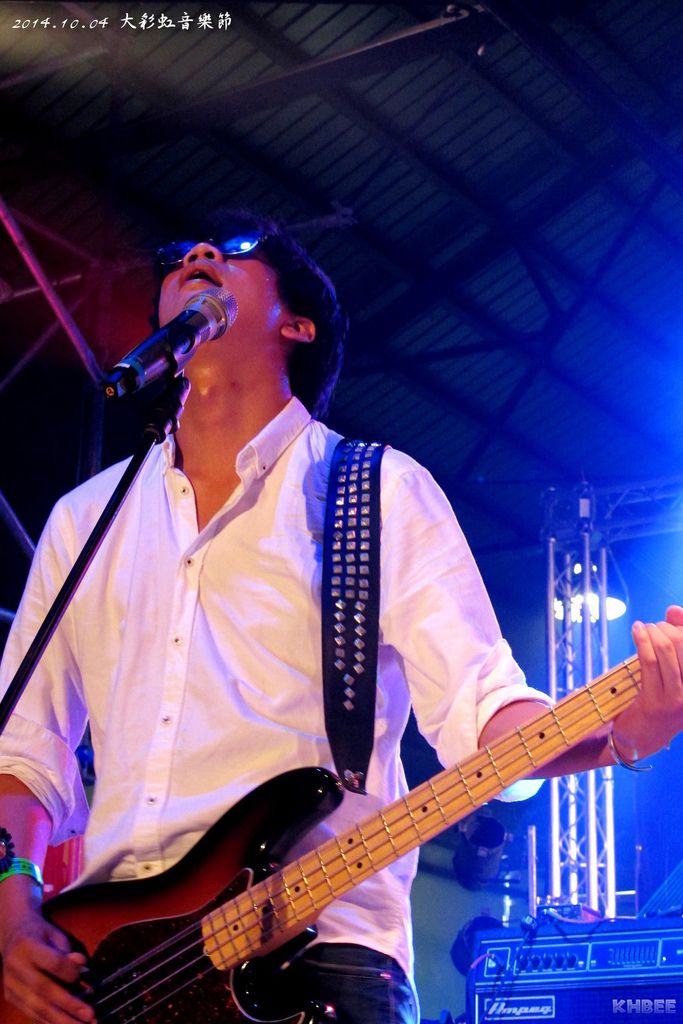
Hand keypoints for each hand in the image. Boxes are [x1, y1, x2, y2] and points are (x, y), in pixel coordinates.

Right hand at [1, 896, 94, 1023]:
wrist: (12, 934)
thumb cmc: (40, 934)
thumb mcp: (55, 934)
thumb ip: (67, 951)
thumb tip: (82, 966)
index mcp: (28, 946)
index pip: (52, 963)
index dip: (70, 972)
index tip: (85, 976)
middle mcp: (16, 967)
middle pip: (43, 991)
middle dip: (69, 1006)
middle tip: (90, 1017)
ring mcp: (11, 985)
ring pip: (36, 1007)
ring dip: (61, 1021)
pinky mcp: (11, 997)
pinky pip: (31, 1013)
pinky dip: (49, 1022)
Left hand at [612, 605, 682, 761]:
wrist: (639, 739)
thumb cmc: (657, 701)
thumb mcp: (672, 673)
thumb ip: (676, 642)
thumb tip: (673, 609)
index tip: (672, 612)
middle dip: (667, 627)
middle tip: (654, 627)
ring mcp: (680, 699)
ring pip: (668, 650)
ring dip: (653, 631)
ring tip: (644, 628)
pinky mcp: (658, 702)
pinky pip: (650, 661)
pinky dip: (642, 640)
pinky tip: (637, 630)